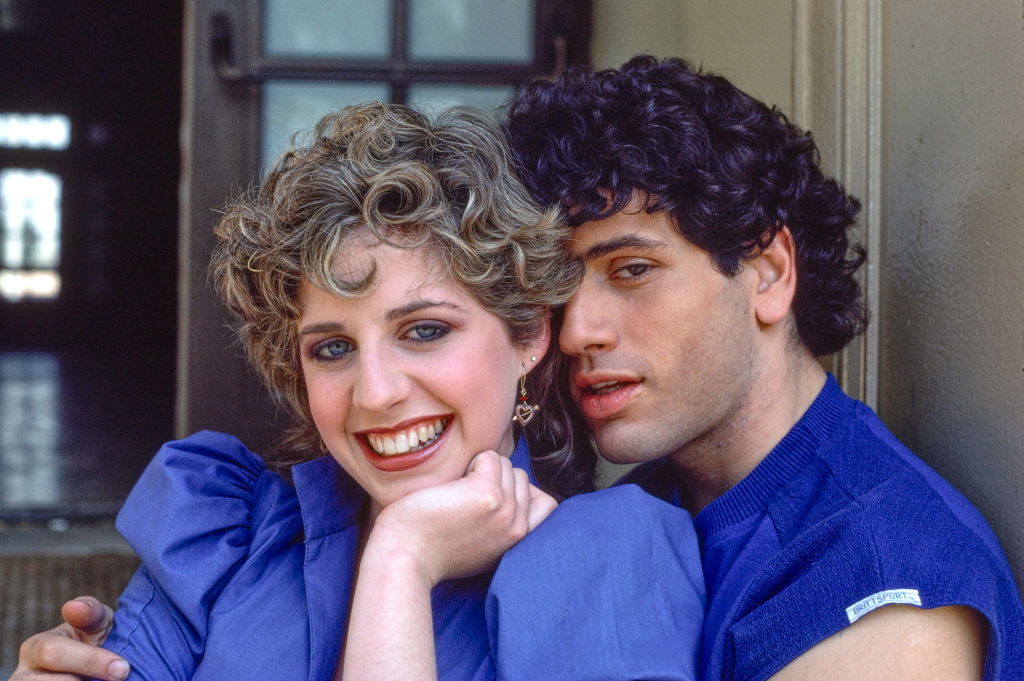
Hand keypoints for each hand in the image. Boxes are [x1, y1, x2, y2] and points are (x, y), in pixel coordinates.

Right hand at [9, 597, 127, 680]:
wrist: (94, 668)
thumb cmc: (94, 641)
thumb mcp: (95, 624)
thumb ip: (89, 613)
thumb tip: (73, 607)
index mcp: (36, 648)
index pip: (54, 653)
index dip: (91, 661)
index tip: (122, 668)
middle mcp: (24, 677)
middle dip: (91, 677)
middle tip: (121, 677)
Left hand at [368, 451, 557, 586]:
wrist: (404, 556)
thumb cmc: (433, 548)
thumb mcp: (482, 546)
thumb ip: (502, 526)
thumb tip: (513, 491)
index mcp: (519, 541)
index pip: (547, 504)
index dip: (523, 493)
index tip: (493, 499)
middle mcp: (518, 527)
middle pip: (521, 477)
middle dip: (495, 478)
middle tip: (464, 499)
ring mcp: (505, 510)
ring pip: (505, 464)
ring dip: (480, 469)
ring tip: (456, 493)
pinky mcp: (487, 493)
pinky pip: (489, 457)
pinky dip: (469, 462)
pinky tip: (451, 486)